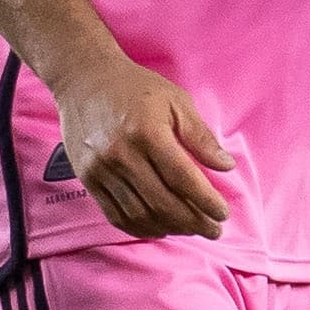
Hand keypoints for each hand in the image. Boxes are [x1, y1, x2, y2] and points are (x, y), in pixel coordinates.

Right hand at [54, 52, 231, 238]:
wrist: (84, 79)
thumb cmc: (135, 87)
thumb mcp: (176, 101)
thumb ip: (200, 136)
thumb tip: (226, 166)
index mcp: (147, 132)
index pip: (182, 178)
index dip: (206, 201)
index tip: (222, 213)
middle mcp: (121, 154)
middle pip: (162, 202)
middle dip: (194, 222)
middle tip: (213, 230)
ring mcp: (101, 169)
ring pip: (140, 214)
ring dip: (170, 227)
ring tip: (190, 228)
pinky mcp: (87, 178)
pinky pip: (116, 214)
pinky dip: (140, 227)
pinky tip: (160, 227)